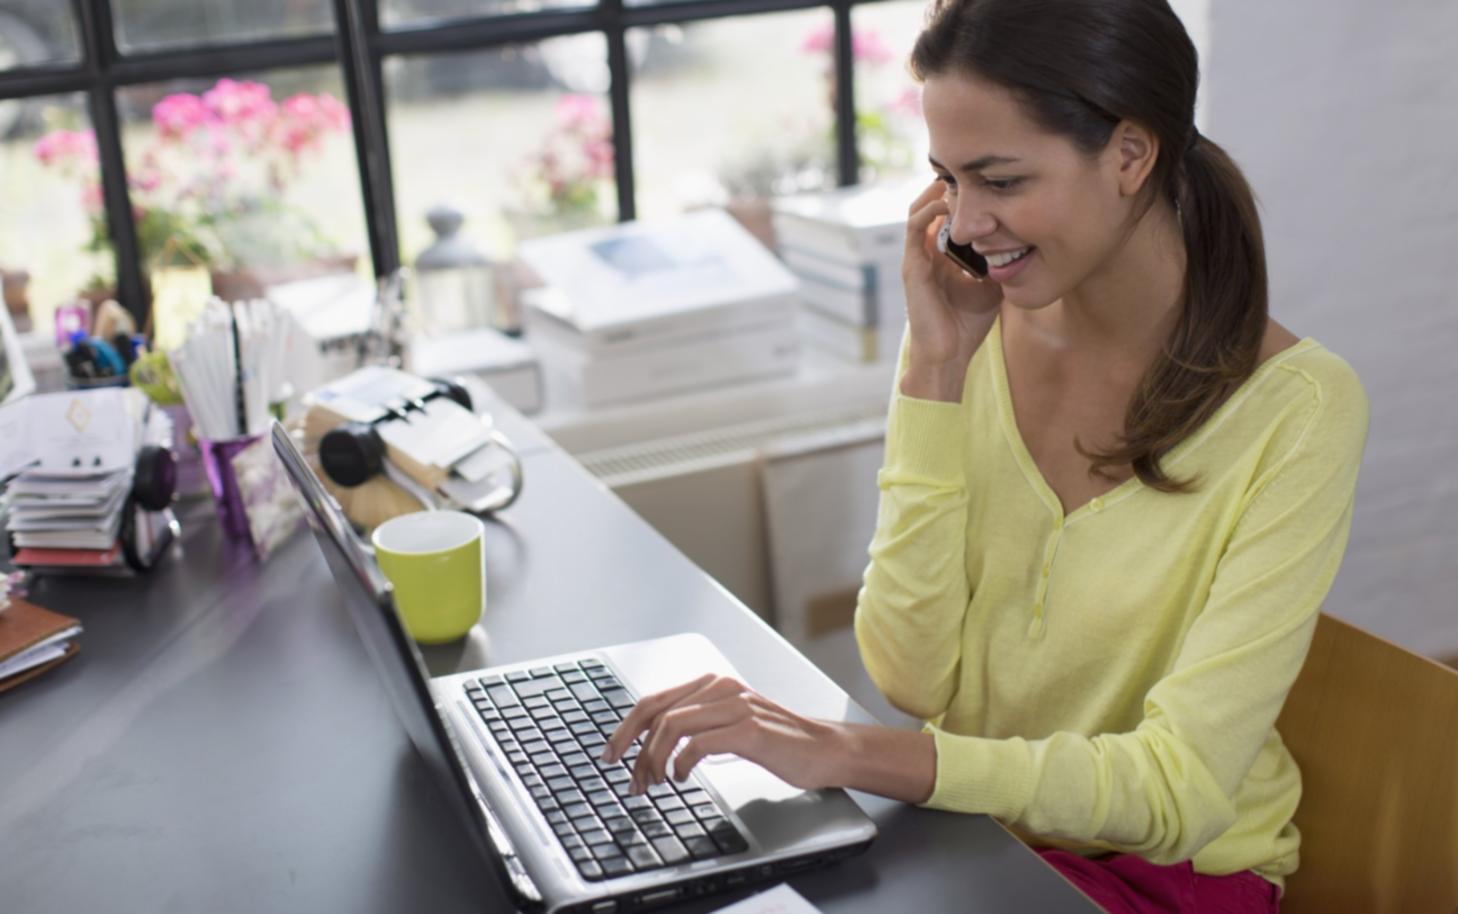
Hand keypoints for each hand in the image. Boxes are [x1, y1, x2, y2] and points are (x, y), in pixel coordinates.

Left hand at [601, 674, 842, 794]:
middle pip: (656, 711)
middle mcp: (720, 687)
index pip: (654, 700)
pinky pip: (698, 744)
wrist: (822, 749)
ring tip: (655, 784)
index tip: (611, 754)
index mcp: (712, 684)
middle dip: (633, 747)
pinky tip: (683, 778)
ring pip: (672, 726)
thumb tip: (651, 745)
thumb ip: (697, 723)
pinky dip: (681, 764)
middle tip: (629, 778)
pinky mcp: (748, 729)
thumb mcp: (730, 723)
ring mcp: (735, 705)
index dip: (626, 728)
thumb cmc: (777, 741)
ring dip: (655, 760)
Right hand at [901, 181, 1003, 398]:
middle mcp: (927, 253)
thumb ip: (997, 262)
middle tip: (971, 171)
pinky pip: (915, 228)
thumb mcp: (991, 286)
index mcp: (943, 257)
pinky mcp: (912, 266)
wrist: (948, 356)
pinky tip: (949, 202)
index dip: (962, 196)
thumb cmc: (967, 326)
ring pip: (919, 210)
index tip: (984, 181)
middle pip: (931, 205)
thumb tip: (1022, 243)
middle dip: (949, 186)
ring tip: (959, 180)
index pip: (947, 215)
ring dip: (937, 192)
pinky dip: (930, 210)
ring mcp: (917, 258)